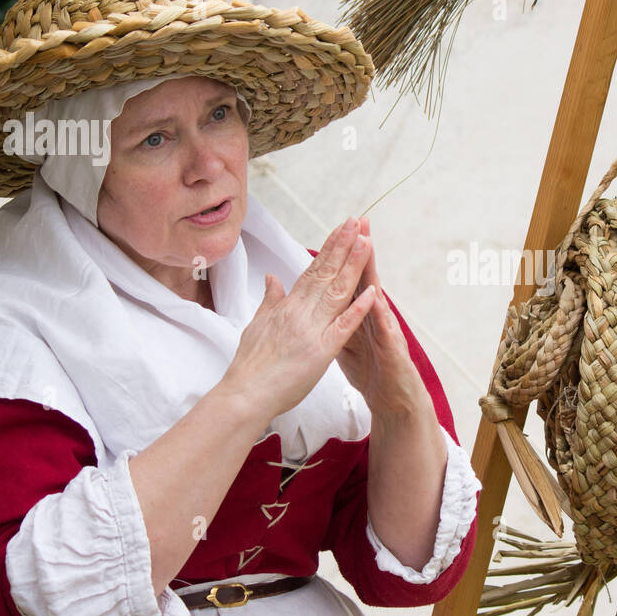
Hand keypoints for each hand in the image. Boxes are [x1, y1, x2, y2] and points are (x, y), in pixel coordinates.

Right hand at [220, 215, 377, 420]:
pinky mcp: (321, 351)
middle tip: (356, 221)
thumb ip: (269, 300)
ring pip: (336, 292)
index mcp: (287, 306)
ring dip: (353, 266)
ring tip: (366, 242)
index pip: (311, 270)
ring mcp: (311, 330)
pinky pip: (343, 327)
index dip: (328, 248)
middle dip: (342, 246)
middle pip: (325, 273)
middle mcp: (299, 312)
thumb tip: (272, 278)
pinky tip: (372, 292)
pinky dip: (358, 309)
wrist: (245, 394)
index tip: (340, 229)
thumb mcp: (257, 325)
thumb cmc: (250, 365)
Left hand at [335, 217, 430, 417]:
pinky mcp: (392, 350)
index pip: (347, 278)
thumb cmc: (370, 369)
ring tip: (367, 245)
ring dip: (371, 271)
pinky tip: (376, 299)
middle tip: (358, 221)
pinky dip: (380, 315)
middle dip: (359, 250)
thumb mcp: (343, 339)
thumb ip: (332, 315)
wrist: (391, 399)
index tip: (337, 228)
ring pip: (376, 296)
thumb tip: (317, 297)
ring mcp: (385, 330)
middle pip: (363, 278)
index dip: (341, 255)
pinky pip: (385, 331)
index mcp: (357, 313)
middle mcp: (373, 316)